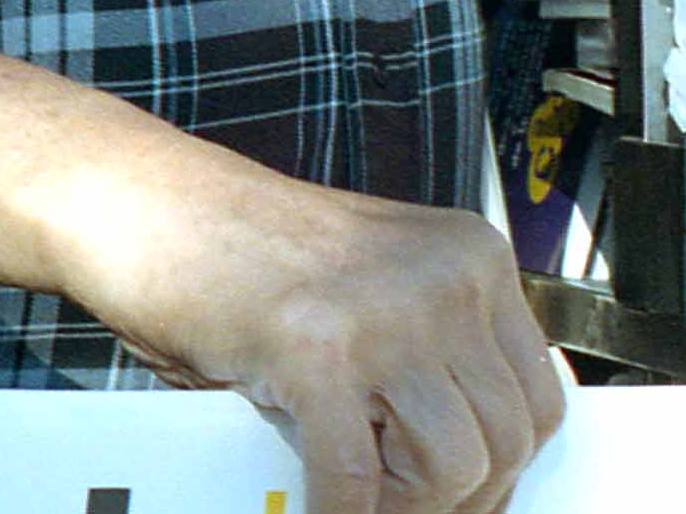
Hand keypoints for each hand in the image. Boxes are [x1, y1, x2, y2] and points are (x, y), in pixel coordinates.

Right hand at [69, 173, 566, 513]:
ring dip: (400, 506)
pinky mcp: (315, 348)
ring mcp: (383, 310)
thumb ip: (433, 352)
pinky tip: (313, 510)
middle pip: (505, 440)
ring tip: (354, 496)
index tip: (466, 496)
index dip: (503, 467)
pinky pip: (355, 476)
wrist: (144, 202)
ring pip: (449, 467)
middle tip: (397, 505)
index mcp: (470, 256)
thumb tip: (477, 472)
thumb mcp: (373, 287)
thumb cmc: (242, 252)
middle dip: (456, 498)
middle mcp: (444, 277)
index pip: (540, 397)